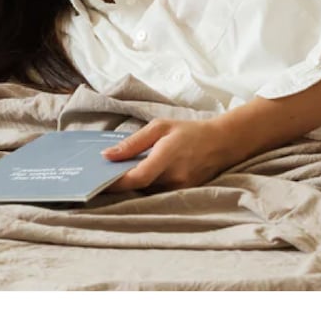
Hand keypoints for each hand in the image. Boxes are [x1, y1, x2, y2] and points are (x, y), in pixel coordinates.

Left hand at [102, 118, 244, 191]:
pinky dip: (145, 188)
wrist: (222, 143)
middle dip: (119, 184)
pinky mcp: (183, 194)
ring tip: (116, 176)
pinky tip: (137, 179)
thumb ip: (133, 142)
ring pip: (146, 193)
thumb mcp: (160, 127)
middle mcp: (174, 177)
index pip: (137, 178)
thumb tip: (107, 155)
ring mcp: (180, 188)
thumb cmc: (189, 131)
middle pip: (138, 188)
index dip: (115, 183)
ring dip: (132, 187)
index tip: (97, 181)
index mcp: (167, 156)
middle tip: (100, 177)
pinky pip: (157, 194)